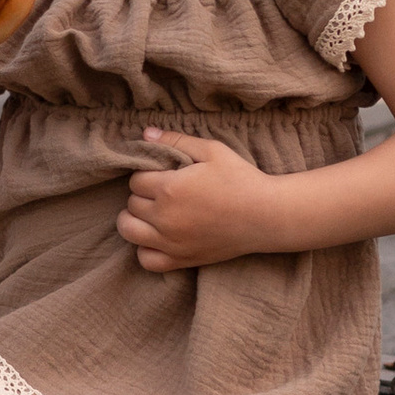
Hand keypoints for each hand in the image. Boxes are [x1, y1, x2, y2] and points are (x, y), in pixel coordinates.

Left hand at [117, 129, 285, 272]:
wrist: (266, 215)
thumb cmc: (241, 179)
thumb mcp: (212, 150)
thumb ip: (176, 140)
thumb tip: (146, 134)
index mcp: (169, 188)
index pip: (136, 180)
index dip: (147, 175)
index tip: (163, 175)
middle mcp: (165, 218)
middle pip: (131, 204)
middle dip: (142, 195)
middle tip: (162, 192)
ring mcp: (171, 242)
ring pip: (129, 231)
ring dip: (134, 220)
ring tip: (152, 213)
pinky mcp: (181, 260)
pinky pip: (146, 260)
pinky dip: (145, 249)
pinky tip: (157, 238)